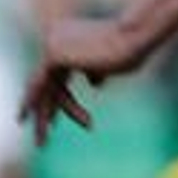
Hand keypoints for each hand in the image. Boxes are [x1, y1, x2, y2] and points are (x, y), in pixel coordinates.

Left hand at [18, 16, 150, 146]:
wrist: (136, 38)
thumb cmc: (132, 50)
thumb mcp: (113, 65)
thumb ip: (98, 71)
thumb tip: (93, 83)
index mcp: (71, 36)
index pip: (59, 74)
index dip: (57, 98)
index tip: (53, 121)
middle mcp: (57, 37)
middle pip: (47, 82)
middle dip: (43, 109)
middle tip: (41, 134)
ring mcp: (53, 44)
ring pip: (45, 87)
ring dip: (45, 115)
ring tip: (42, 141)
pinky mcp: (53, 55)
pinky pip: (46, 89)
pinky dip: (45, 109)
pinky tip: (43, 125)